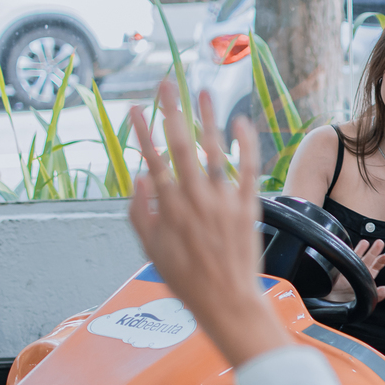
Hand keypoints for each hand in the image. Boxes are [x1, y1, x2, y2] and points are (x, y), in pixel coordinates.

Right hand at [129, 89, 286, 367]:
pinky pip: (248, 169)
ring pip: (214, 150)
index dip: (142, 131)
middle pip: (181, 145)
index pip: (152, 160)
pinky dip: (245, 144)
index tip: (135, 107)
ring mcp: (223, 201)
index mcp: (169, 209)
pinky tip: (241, 122)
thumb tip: (139, 177)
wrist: (227, 301)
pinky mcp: (249, 206)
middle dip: (173, 110)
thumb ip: (141, 212)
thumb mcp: (151, 250)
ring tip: (204, 91)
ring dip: (208, 118)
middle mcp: (195, 199)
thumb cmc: (187, 280)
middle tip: (167, 83)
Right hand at [328, 238, 384, 303]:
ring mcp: (346, 269)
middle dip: (374, 251)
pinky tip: (347, 246)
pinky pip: (342, 257)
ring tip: (365, 242)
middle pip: (367, 259)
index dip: (381, 262)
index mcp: (365, 280)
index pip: (375, 268)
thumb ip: (376, 296)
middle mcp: (356, 273)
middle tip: (380, 243)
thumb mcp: (363, 302)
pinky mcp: (335, 267)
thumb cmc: (345, 306)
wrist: (327, 305)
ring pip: (355, 256)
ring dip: (361, 249)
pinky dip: (345, 251)